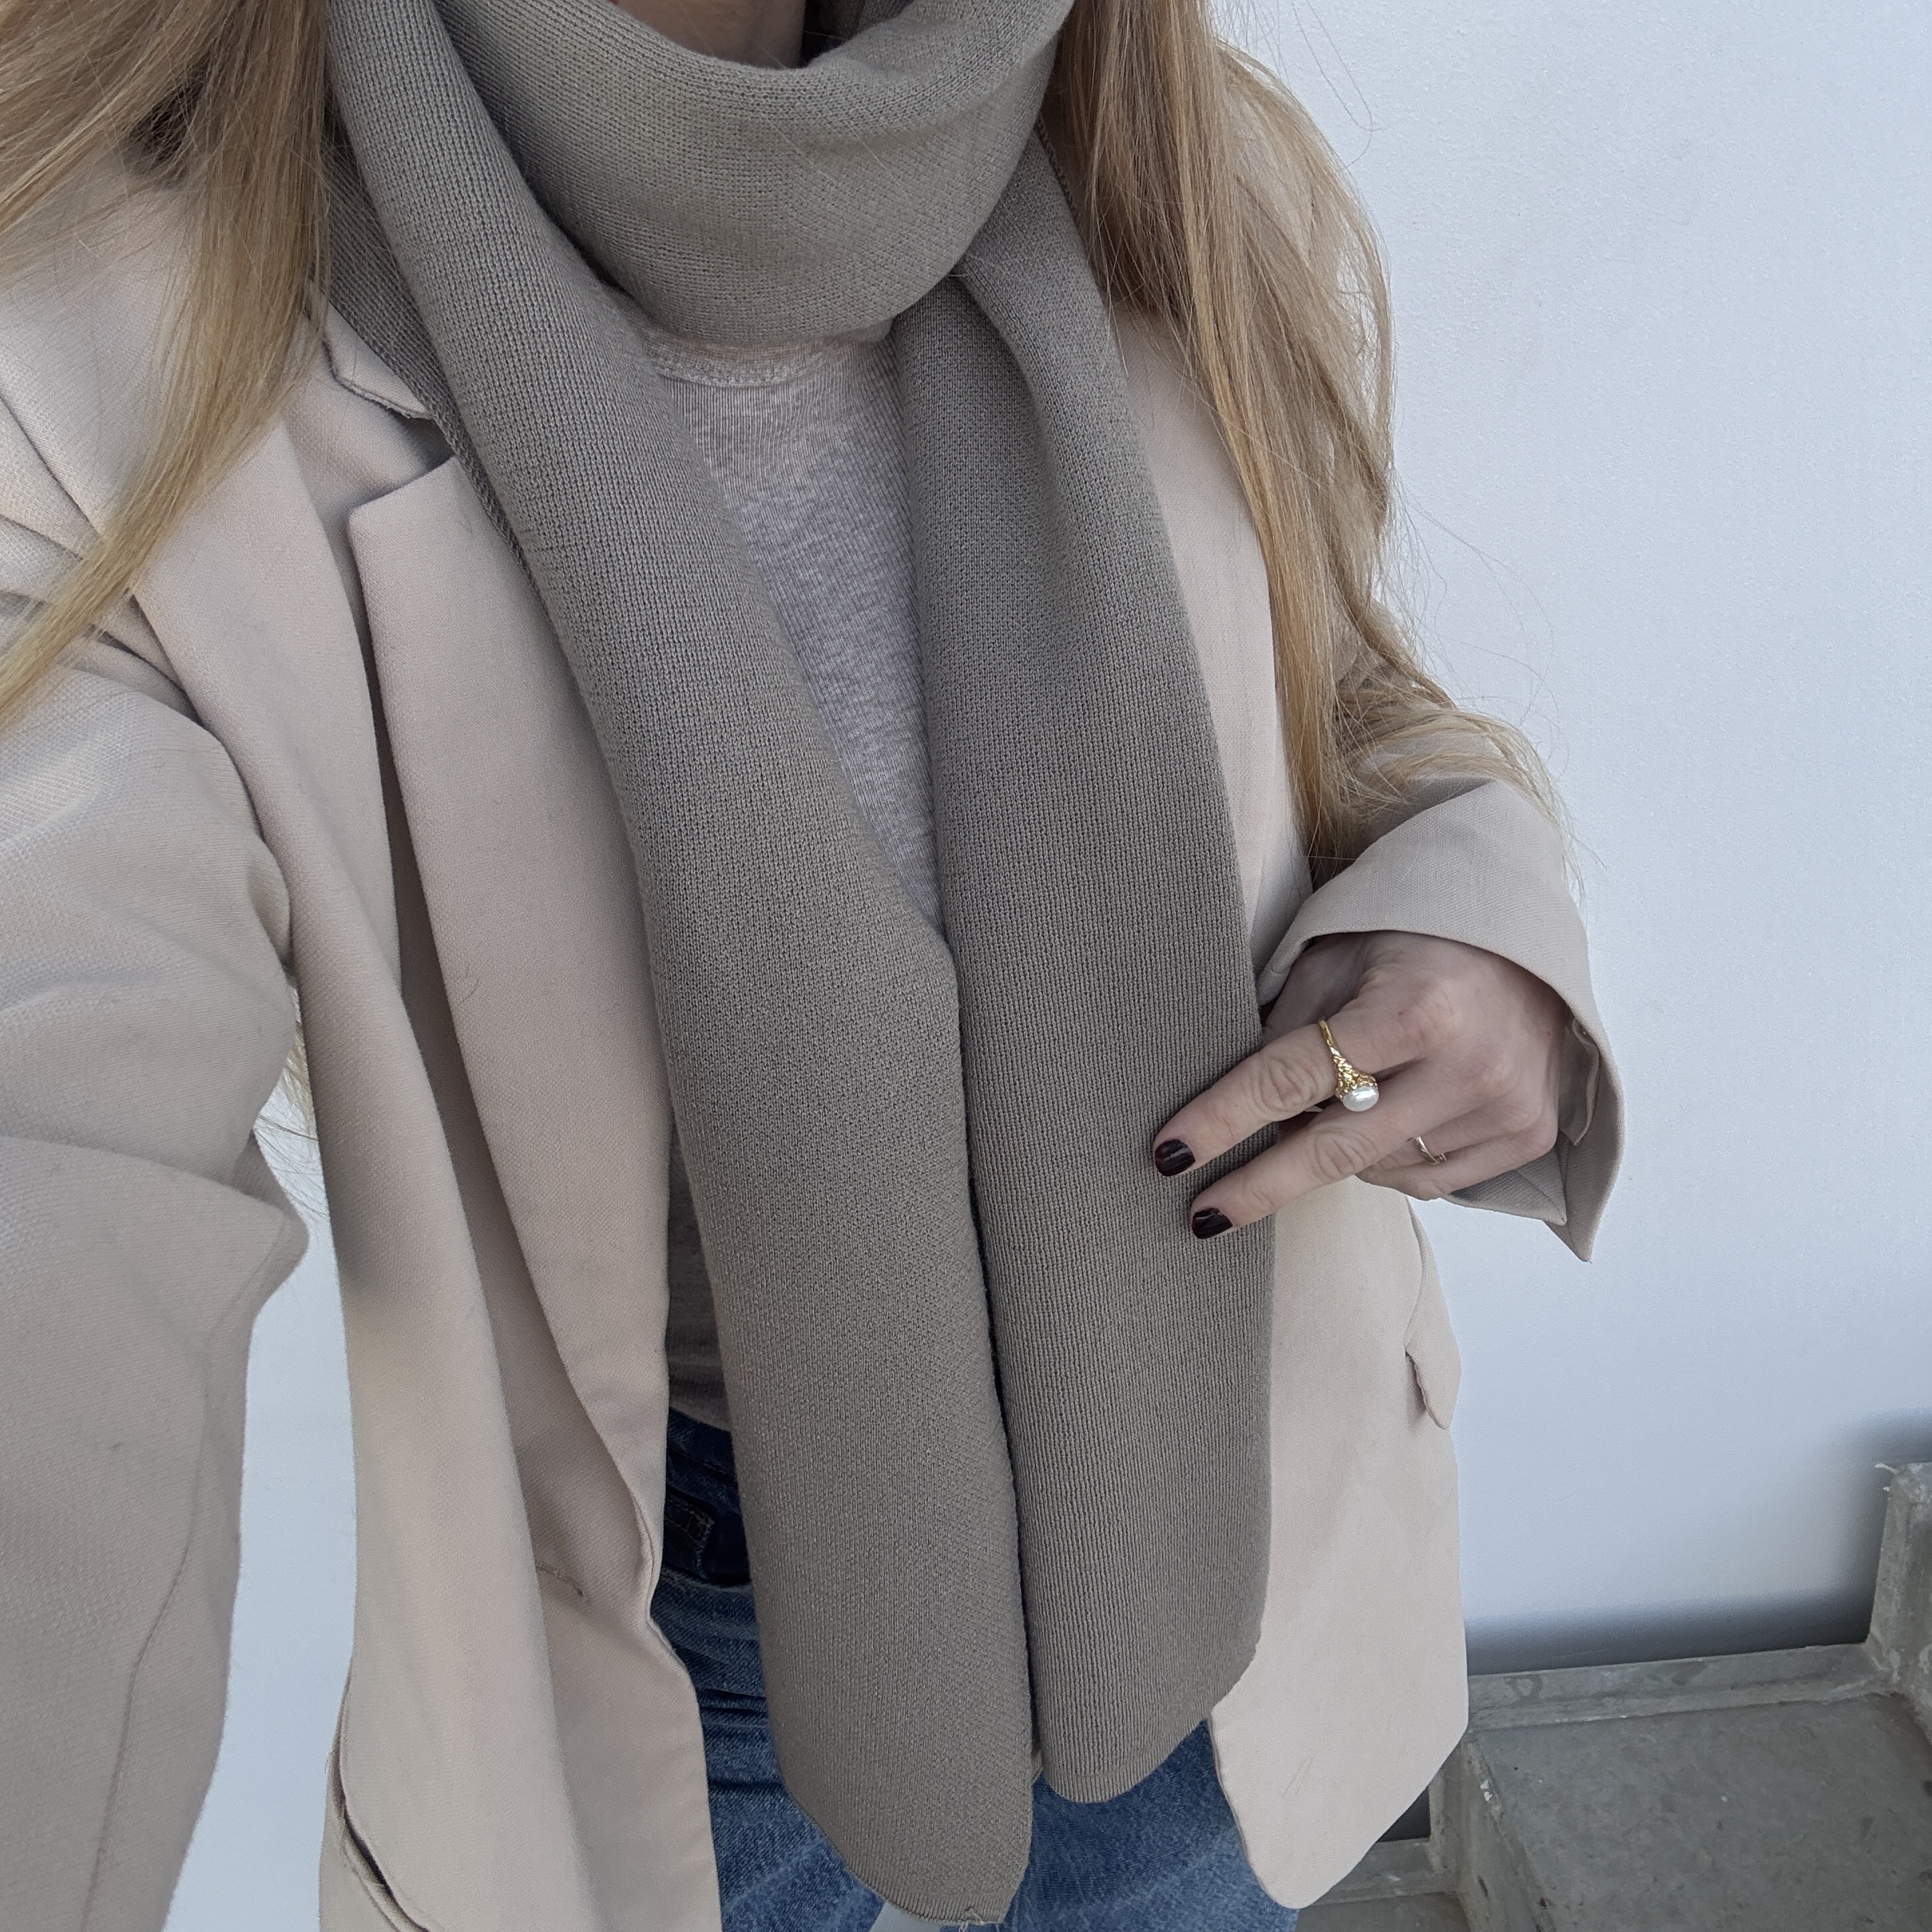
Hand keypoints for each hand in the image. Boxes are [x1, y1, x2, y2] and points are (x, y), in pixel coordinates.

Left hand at [1152, 931, 1566, 1233]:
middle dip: (1259, 1185)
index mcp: (1415, 1007)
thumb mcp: (1336, 957)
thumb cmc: (1414, 938)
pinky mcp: (1526, 1136)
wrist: (1529, 940)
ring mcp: (1504, 1108)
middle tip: (1202, 1214)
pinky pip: (1426, 1180)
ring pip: (1376, 1168)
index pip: (1293, 1078)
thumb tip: (1226, 1105)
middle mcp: (1468, 1066)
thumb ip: (1285, 1027)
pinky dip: (1388, 1161)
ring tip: (1346, 1094)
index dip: (1223, 1119)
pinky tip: (1391, 1117)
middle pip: (1334, 1149)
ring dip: (1335, 1147)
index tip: (1170, 1154)